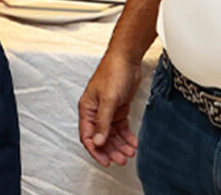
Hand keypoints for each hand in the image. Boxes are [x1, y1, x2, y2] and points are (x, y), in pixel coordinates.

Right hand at [77, 52, 142, 166]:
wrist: (127, 58)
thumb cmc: (113, 72)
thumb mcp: (108, 99)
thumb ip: (103, 122)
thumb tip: (98, 141)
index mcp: (87, 109)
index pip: (87, 136)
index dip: (96, 151)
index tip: (105, 162)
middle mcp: (95, 112)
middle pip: (101, 138)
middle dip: (111, 150)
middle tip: (121, 160)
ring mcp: (107, 111)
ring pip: (111, 135)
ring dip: (120, 145)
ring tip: (130, 153)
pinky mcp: (118, 109)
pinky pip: (121, 127)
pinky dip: (127, 136)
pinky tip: (133, 142)